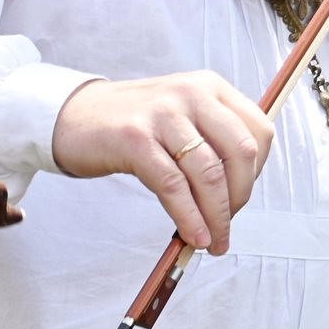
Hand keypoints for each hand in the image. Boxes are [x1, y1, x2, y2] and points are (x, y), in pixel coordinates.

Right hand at [51, 72, 273, 253]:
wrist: (69, 115)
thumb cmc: (132, 123)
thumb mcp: (181, 115)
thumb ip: (213, 138)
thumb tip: (239, 192)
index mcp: (211, 87)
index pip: (259, 130)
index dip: (258, 171)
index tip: (243, 196)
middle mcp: (192, 94)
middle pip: (240, 152)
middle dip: (240, 197)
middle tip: (227, 225)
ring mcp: (163, 114)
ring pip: (208, 173)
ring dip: (216, 215)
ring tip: (213, 241)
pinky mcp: (134, 139)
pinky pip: (173, 186)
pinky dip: (188, 216)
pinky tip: (192, 235)